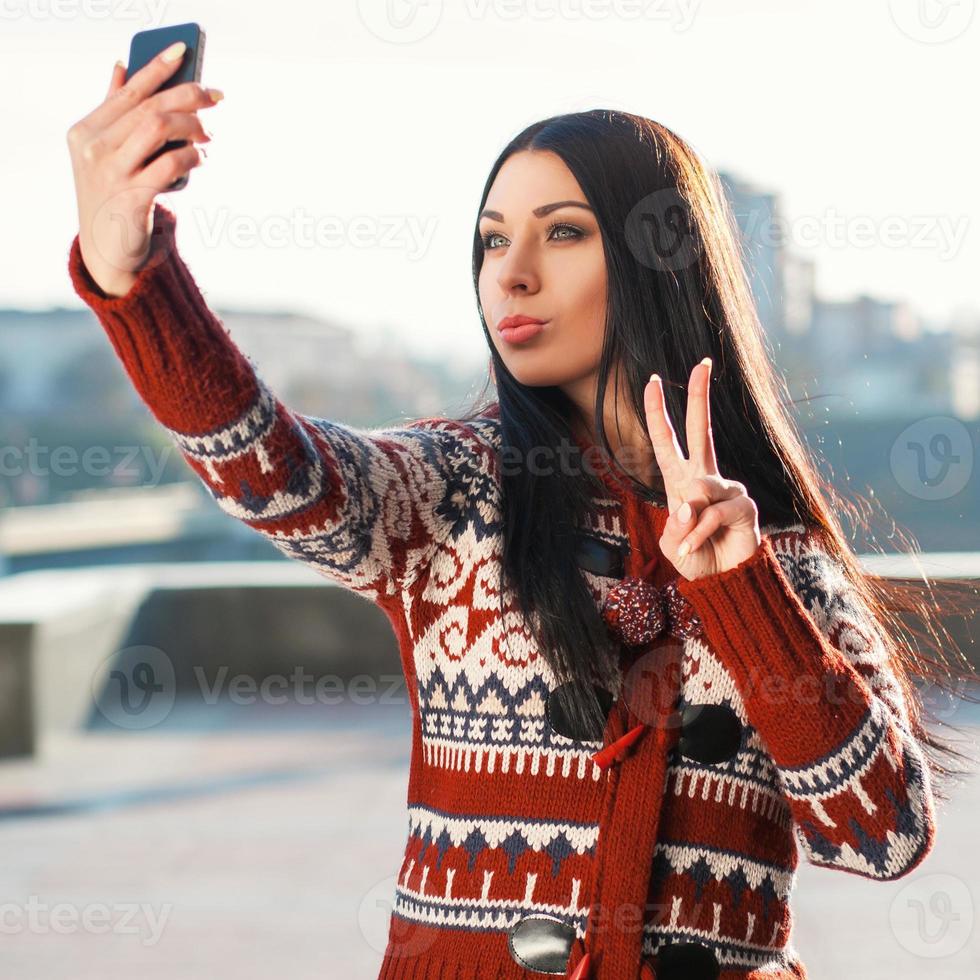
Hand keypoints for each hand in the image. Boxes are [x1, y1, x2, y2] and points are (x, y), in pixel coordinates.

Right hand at [66, 44, 220, 295]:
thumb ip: (112, 111)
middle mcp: (93, 148)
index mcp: (85, 131)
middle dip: (188, 96)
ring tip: (210, 133)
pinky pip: (170, 164)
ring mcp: (110, 173)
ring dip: (193, 126)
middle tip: (217, 96)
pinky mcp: (132, 197)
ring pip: (159, 129)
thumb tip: (122, 66)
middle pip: (148, 107)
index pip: (127, 91)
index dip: (156, 68)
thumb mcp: (106, 153)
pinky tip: (201, 158)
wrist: (107, 251)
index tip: (184, 50)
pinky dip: (192, 157)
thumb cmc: (113, 196)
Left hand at [643, 356, 760, 580]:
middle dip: (698, 397)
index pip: (667, 440)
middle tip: (700, 365)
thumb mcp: (672, 542)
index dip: (657, 413)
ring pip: (701, 490)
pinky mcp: (744, 505)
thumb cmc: (695, 558)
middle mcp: (705, 479)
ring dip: (688, 524)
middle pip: (700, 430)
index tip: (651, 381)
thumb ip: (677, 522)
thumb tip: (692, 501)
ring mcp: (727, 489)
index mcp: (681, 481)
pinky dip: (700, 533)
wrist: (722, 583)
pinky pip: (714, 513)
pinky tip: (697, 547)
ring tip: (686, 545)